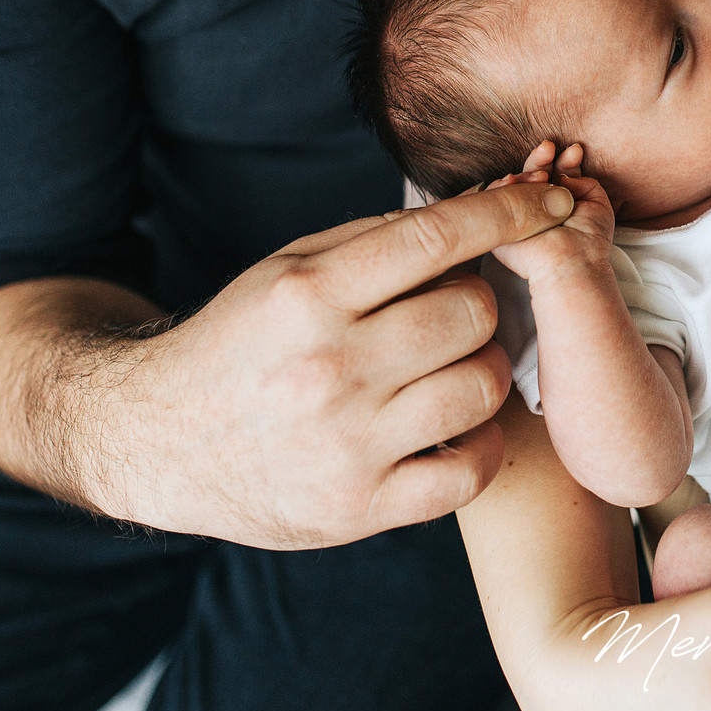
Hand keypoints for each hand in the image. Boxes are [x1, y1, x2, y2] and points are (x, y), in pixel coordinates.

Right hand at [68, 183, 574, 546]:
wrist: (156, 441)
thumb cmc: (241, 341)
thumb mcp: (286, 271)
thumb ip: (377, 242)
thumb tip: (482, 210)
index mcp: (309, 295)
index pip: (437, 238)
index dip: (512, 214)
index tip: (553, 201)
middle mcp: (328, 367)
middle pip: (473, 313)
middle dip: (479, 304)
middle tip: (452, 315)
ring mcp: (347, 444)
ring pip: (482, 386)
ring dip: (484, 370)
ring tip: (449, 369)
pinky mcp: (360, 508)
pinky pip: (471, 470)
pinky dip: (481, 444)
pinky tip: (456, 427)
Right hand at [486, 141, 616, 287]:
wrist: (571, 260)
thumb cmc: (589, 238)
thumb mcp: (598, 203)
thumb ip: (584, 181)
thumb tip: (563, 174)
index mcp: (560, 203)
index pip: (557, 174)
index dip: (564, 160)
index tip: (576, 151)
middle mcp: (539, 207)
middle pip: (534, 174)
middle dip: (542, 158)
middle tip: (550, 147)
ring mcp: (519, 215)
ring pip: (516, 182)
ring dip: (528, 172)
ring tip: (543, 177)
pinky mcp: (501, 223)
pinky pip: (494, 197)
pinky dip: (503, 184)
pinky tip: (515, 180)